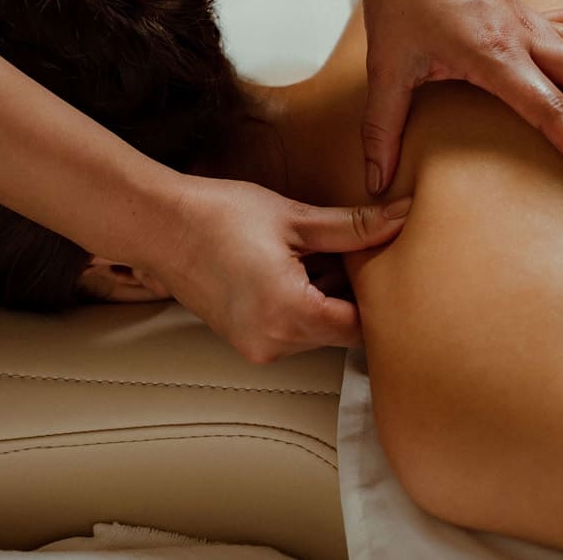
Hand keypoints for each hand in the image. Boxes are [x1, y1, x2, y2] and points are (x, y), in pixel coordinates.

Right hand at [145, 174, 410, 363]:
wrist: (159, 225)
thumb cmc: (221, 214)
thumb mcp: (293, 217)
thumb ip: (353, 228)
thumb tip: (403, 218)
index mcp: (290, 314)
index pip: (361, 326)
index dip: (377, 295)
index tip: (379, 262)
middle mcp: (274, 344)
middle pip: (339, 332)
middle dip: (349, 293)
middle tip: (344, 248)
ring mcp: (256, 347)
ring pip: (315, 332)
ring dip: (324, 298)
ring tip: (310, 253)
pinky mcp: (244, 341)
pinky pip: (290, 331)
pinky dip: (299, 304)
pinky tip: (288, 266)